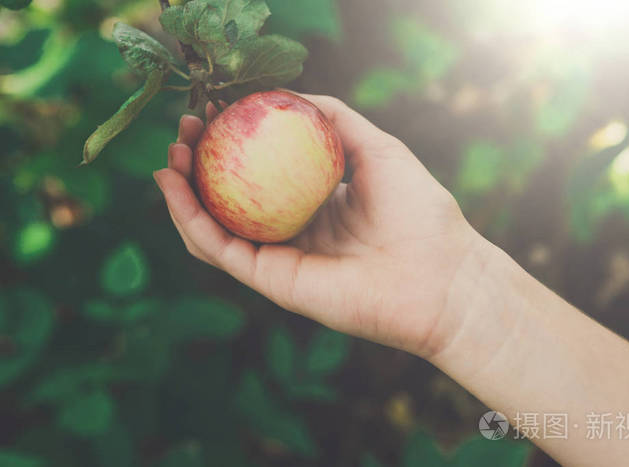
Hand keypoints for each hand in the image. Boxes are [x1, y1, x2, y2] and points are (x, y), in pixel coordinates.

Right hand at [154, 94, 487, 357]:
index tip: (215, 111)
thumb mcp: (378, 147)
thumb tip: (293, 94)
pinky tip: (175, 186)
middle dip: (201, 164)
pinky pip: (221, 249)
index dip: (233, 144)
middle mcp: (294, 232)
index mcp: (316, 205)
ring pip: (216, 227)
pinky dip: (191, 220)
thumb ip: (336, 120)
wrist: (441, 274)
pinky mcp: (273, 282)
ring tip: (171, 154)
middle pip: (231, 200)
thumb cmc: (419, 210)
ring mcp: (281, 259)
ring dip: (183, 193)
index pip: (262, 174)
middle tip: (184, 129)